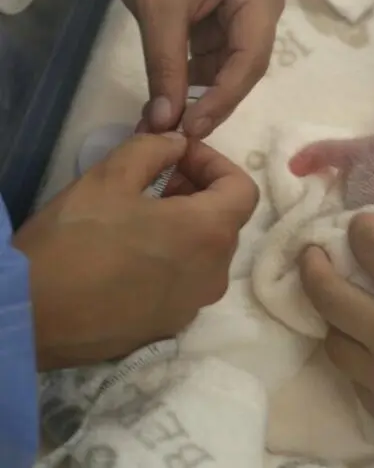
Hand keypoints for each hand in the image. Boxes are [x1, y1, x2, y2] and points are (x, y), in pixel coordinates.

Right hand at [14, 133, 257, 370]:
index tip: (178, 157)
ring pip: (206, 252)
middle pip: (226, 220)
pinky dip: (172, 259)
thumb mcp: (110, 177)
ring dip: (185, 225)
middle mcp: (216, 272)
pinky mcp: (171, 325)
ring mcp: (195, 304)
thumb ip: (154, 150)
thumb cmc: (74, 241)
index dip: (215, 164)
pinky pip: (185, 282)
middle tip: (154, 180)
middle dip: (197, 192)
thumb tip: (178, 145)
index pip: (244, 188)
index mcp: (210, 233)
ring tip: (138, 216)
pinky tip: (129, 254)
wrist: (31, 317)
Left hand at [99, 0, 284, 137]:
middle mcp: (264, 8)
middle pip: (245, 68)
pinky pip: (217, 65)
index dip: (224, 97)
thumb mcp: (158, 10)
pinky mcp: (228, 28)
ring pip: (231, 72)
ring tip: (170, 124)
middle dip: (214, 101)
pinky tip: (171, 103)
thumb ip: (165, 67)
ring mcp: (248, 19)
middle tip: (183, 134)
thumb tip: (164, 123)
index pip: (250, 58)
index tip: (193, 127)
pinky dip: (193, 84)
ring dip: (202, 98)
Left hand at [299, 215, 373, 467]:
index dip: (361, 230)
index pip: (373, 249)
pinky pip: (356, 379)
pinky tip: (371, 356)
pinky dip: (359, 361)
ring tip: (341, 313)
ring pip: (333, 342)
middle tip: (311, 254)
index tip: (360, 225)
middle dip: (312, 266)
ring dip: (334, 321)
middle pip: (327, 294)